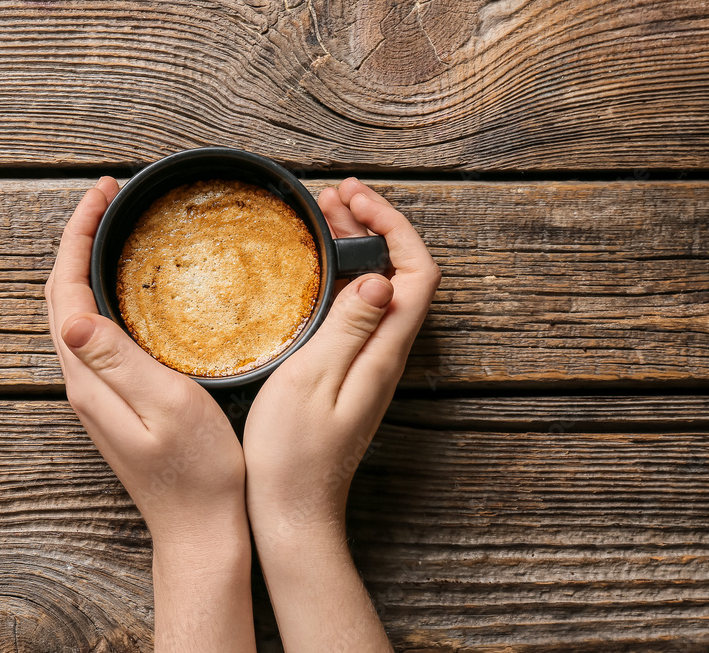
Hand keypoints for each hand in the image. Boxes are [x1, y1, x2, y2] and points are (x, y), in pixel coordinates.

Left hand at [45, 177, 254, 650]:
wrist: (201, 532)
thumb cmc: (197, 473)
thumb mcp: (167, 406)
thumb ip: (119, 359)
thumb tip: (71, 313)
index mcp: (91, 378)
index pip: (66, 289)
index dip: (77, 235)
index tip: (103, 194)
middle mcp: (85, 383)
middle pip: (62, 296)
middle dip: (77, 240)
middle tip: (109, 200)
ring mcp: (98, 394)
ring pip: (75, 313)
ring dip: (87, 265)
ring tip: (115, 230)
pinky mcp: (116, 403)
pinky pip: (97, 334)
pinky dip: (104, 295)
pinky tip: (129, 290)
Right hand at [243, 178, 439, 650]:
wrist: (292, 511)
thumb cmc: (294, 454)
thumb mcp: (313, 381)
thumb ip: (349, 327)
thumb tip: (379, 276)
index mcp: (384, 351)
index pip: (416, 271)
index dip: (394, 226)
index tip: (356, 200)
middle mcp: (386, 354)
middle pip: (400, 274)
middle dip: (375, 226)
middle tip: (335, 197)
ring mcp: (369, 364)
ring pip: (379, 289)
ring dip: (359, 247)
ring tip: (324, 217)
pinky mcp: (349, 373)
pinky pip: (358, 310)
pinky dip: (342, 277)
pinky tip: (316, 268)